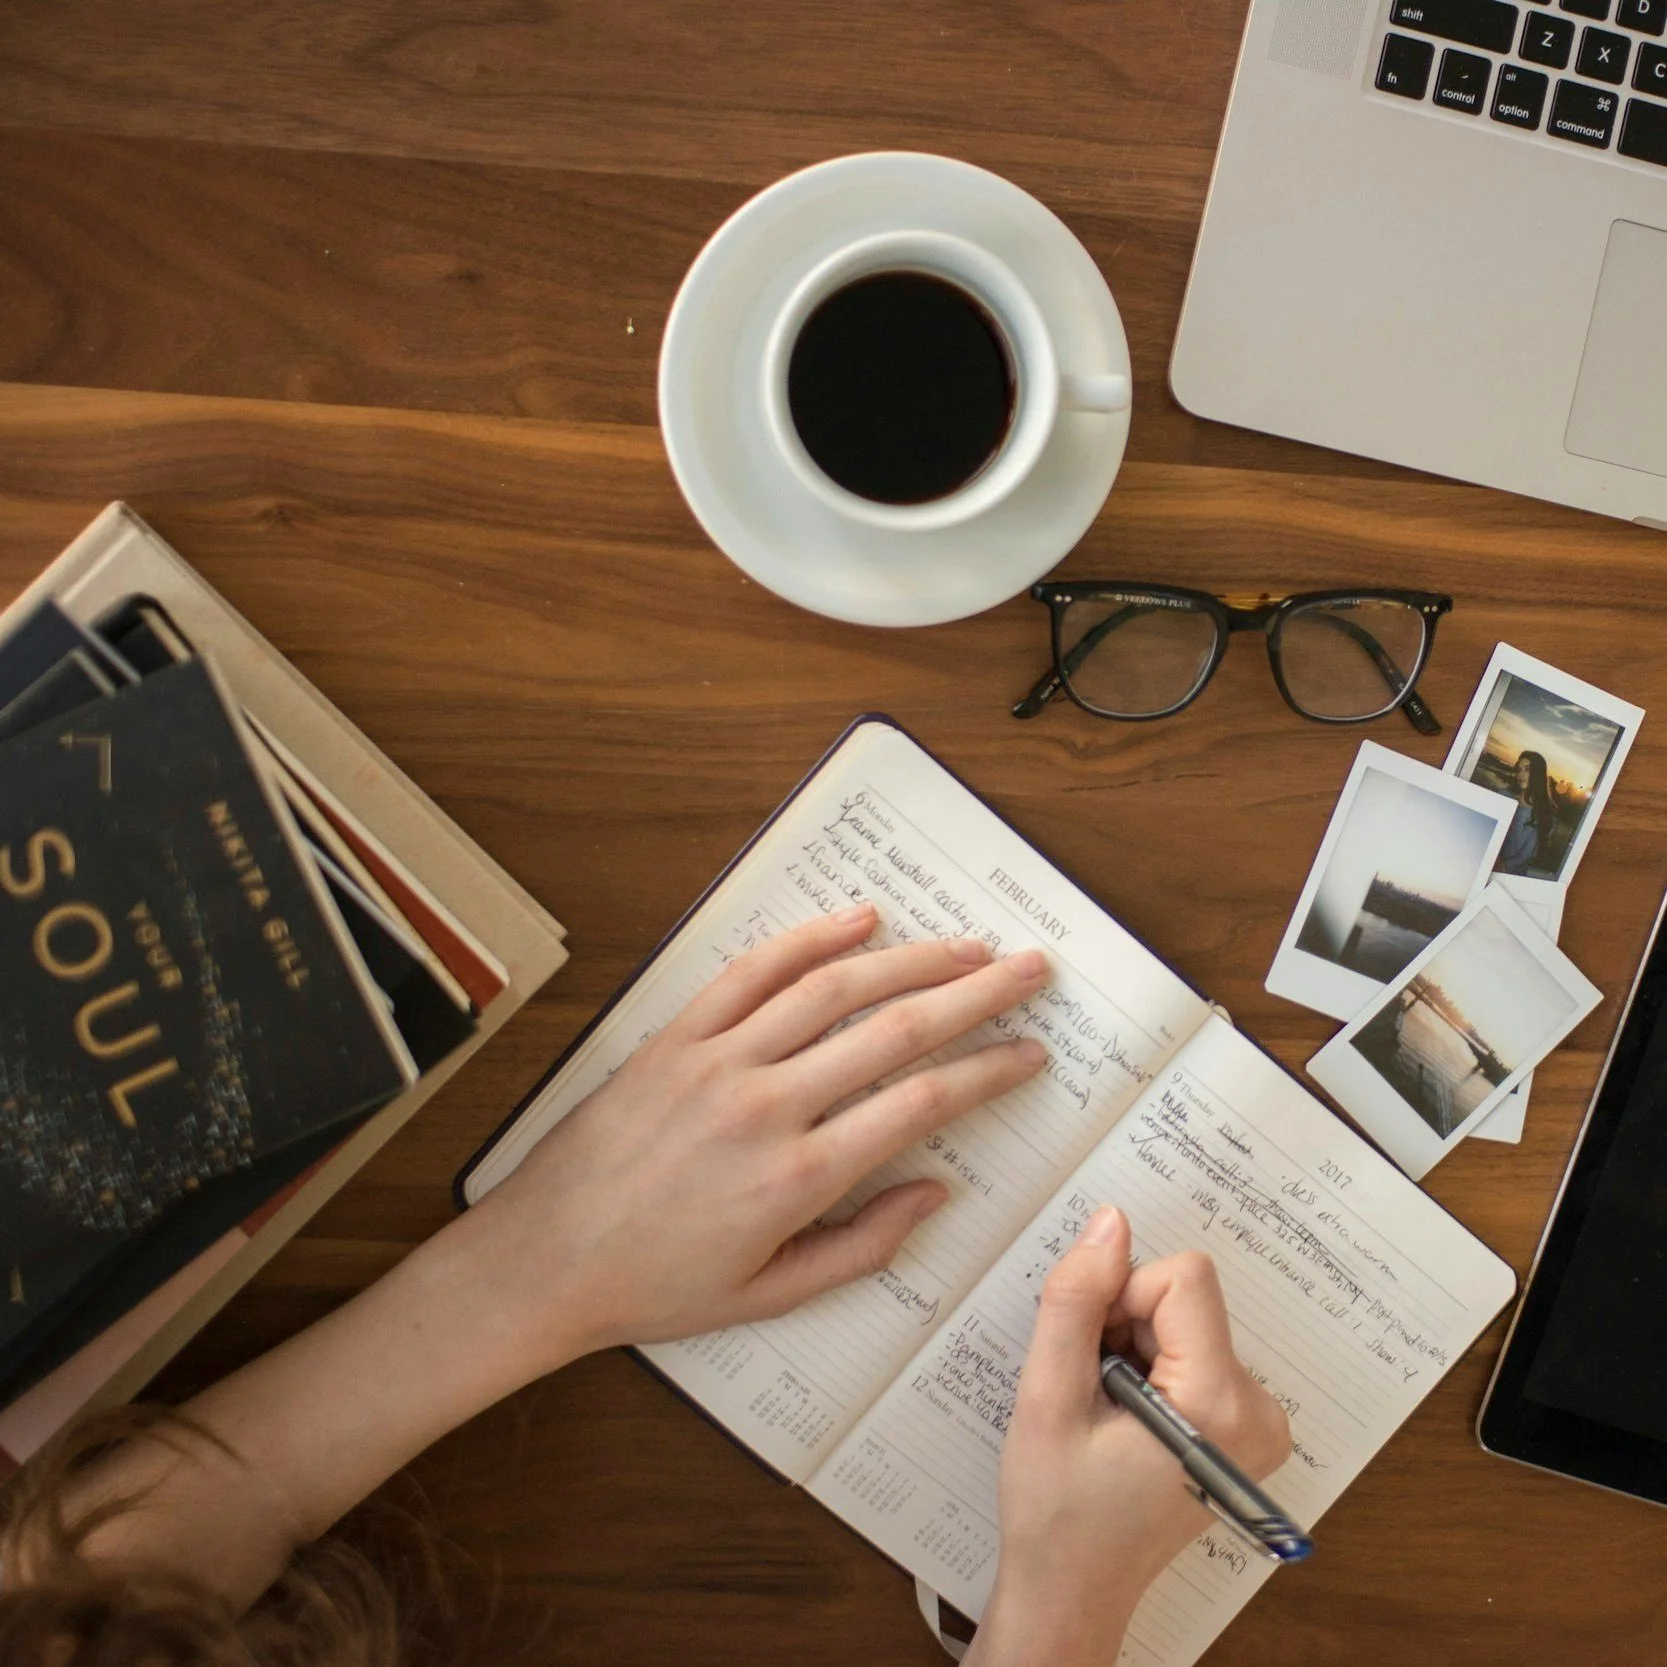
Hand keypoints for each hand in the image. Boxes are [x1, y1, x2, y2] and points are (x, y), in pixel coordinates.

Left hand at [463, 902, 1048, 1376]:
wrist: (545, 1258)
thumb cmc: (658, 1285)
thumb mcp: (771, 1295)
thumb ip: (863, 1246)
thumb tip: (937, 1192)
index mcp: (798, 1177)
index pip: (921, 1103)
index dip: (988, 1071)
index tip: (1031, 1053)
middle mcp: (766, 1105)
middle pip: (894, 1030)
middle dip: (976, 994)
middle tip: (1030, 970)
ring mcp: (718, 1060)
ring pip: (833, 989)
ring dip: (910, 959)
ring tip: (966, 945)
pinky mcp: (677, 1036)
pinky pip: (751, 972)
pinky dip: (808, 939)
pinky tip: (859, 920)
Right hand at [969, 1206, 1290, 1666]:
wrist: (1074, 1589)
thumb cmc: (1056, 1509)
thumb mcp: (1048, 1397)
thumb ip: (1076, 1301)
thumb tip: (1110, 1222)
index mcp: (1221, 1405)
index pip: (1183, 1279)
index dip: (1120, 1298)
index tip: (1091, 1355)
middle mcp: (1260, 1411)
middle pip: (1186, 1298)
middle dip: (1125, 1324)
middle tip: (1092, 1390)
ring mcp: (1261, 1423)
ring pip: (1186, 1318)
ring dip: (1134, 1345)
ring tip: (1106, 1411)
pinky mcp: (1247, 1426)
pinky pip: (1195, 1348)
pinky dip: (1152, 1366)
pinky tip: (1126, 1418)